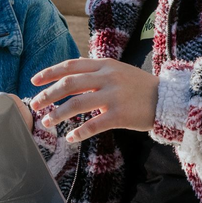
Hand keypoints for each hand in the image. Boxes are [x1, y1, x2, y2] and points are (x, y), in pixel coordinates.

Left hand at [29, 58, 158, 142]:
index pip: (71, 65)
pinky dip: (79, 132)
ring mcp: (114, 96)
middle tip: (35, 105)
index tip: (34, 81)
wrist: (168, 99)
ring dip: (58, 114)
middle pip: (69, 84)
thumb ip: (95, 72)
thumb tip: (69, 76)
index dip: (50, 73)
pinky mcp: (120, 115)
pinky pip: (94, 124)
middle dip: (48, 95)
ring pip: (77, 104)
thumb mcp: (118, 70)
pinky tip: (70, 137)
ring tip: (47, 122)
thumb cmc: (139, 87)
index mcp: (104, 65)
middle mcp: (107, 77)